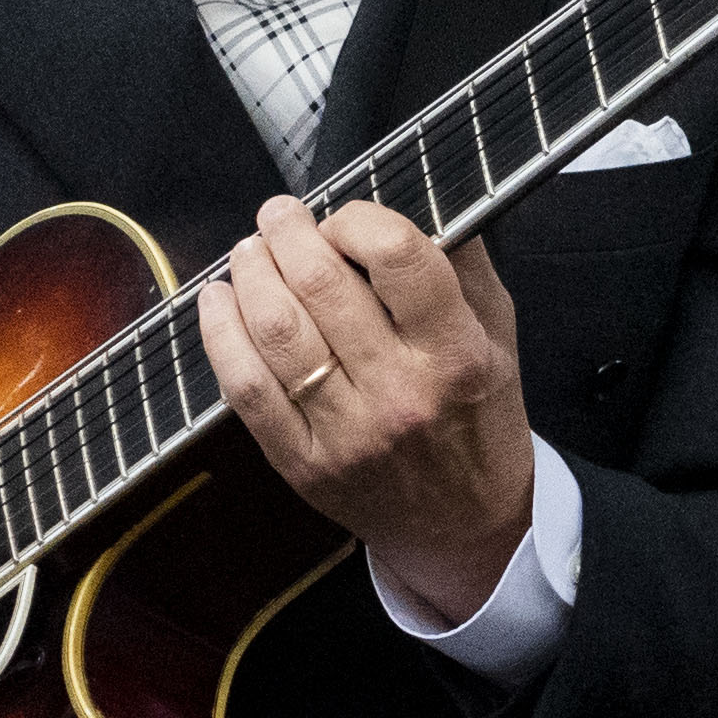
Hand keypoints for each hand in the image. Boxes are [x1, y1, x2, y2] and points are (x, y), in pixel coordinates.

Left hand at [194, 195, 536, 623]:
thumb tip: (417, 192)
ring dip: (249, 272)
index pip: (398, 256)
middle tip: (278, 216)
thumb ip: (463, 265)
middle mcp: (401, 391)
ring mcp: (346, 431)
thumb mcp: (499, 337)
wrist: (466, 526)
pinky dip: (220, 332)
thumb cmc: (479, 419)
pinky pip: (244, 386)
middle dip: (287, 232)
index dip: (357, 219)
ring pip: (275, 329)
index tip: (345, 219)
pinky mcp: (302, 461)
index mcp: (457, 354)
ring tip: (251, 252)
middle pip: (320, 284)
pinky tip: (218, 301)